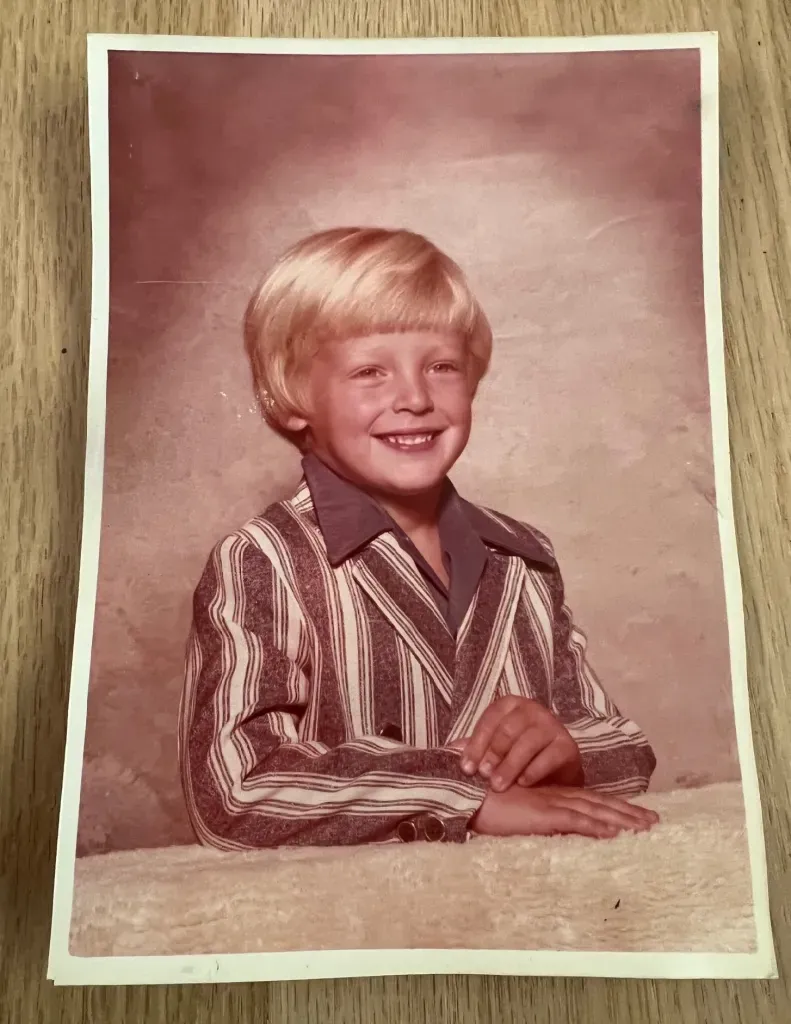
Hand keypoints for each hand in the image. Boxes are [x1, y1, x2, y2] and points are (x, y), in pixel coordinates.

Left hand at [459, 696, 582, 790]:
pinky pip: (549, 757)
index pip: (490, 720)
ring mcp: (552, 726)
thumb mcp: (496, 747)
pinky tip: (522, 784)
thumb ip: (475, 747)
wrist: (555, 769)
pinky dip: (534, 771)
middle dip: (493, 754)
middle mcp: (532, 710)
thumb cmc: (518, 754)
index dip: (476, 744)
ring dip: (510, 766)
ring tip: (498, 785)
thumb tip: (448, 752)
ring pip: (528, 743)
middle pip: (509, 729)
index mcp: (510, 705)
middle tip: (483, 776)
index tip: (466, 768)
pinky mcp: (567, 745)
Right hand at [470, 784, 659, 838]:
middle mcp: (555, 796)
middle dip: (629, 812)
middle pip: (600, 803)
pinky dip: (597, 825)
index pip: (590, 800)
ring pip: (595, 810)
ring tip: (646, 827)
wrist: (463, 791)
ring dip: (622, 819)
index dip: (614, 806)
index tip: (636, 813)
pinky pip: (575, 820)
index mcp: (550, 795)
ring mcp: (550, 803)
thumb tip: (546, 830)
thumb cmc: (483, 801)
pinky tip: (615, 832)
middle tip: (655, 821)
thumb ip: (532, 817)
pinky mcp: (542, 813)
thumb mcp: (515, 811)